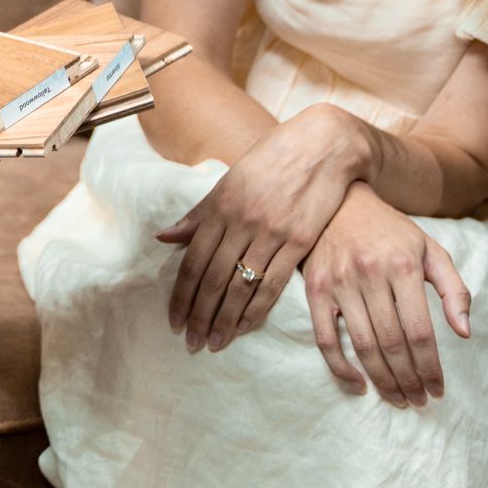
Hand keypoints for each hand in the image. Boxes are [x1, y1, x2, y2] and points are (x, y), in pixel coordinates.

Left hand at [154, 106, 369, 351]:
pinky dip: (257, 309)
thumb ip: (200, 213)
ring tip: (215, 342)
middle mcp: (241, 221)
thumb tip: (165, 237)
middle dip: (199, 315)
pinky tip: (246, 326)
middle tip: (191, 342)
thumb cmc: (272, 160)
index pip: (193, 260)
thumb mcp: (231, 179)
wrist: (322, 145)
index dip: (181, 294)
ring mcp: (271, 232)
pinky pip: (274, 284)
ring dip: (225, 319)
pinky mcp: (299, 242)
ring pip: (241, 286)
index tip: (174, 320)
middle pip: (213, 279)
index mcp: (220, 205)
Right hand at [300, 184, 471, 406]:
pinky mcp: (315, 288)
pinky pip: (325, 339)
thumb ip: (453, 290)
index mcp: (403, 266)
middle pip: (392, 344)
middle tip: (418, 401)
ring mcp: (339, 282)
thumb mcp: (430, 250)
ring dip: (382, 381)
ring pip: (362, 346)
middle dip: (409, 380)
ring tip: (398, 398)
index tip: (438, 389)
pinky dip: (340, 368)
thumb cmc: (391, 231)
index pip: (420, 331)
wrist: (340, 200)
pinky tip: (358, 384)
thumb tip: (465, 332)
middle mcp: (370, 274)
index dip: (430, 367)